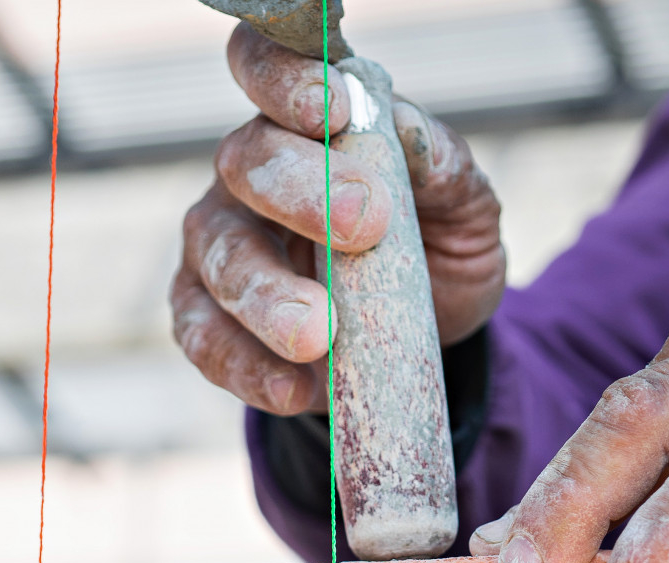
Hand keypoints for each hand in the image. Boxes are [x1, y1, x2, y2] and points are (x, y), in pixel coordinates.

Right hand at [170, 23, 506, 415]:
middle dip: (301, 193)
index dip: (286, 78)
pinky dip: (247, 366)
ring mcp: (220, 246)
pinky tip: (295, 389)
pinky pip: (205, 338)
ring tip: (319, 336)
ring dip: (267, 297)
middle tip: (364, 227)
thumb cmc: (433, 247)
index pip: (268, 67)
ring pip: (220, 255)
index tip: (333, 111)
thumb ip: (443, 166)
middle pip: (245, 162)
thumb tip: (410, 133)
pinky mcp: (205, 317)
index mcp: (308, 122)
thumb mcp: (463, 208)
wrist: (425, 338)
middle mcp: (251, 174)